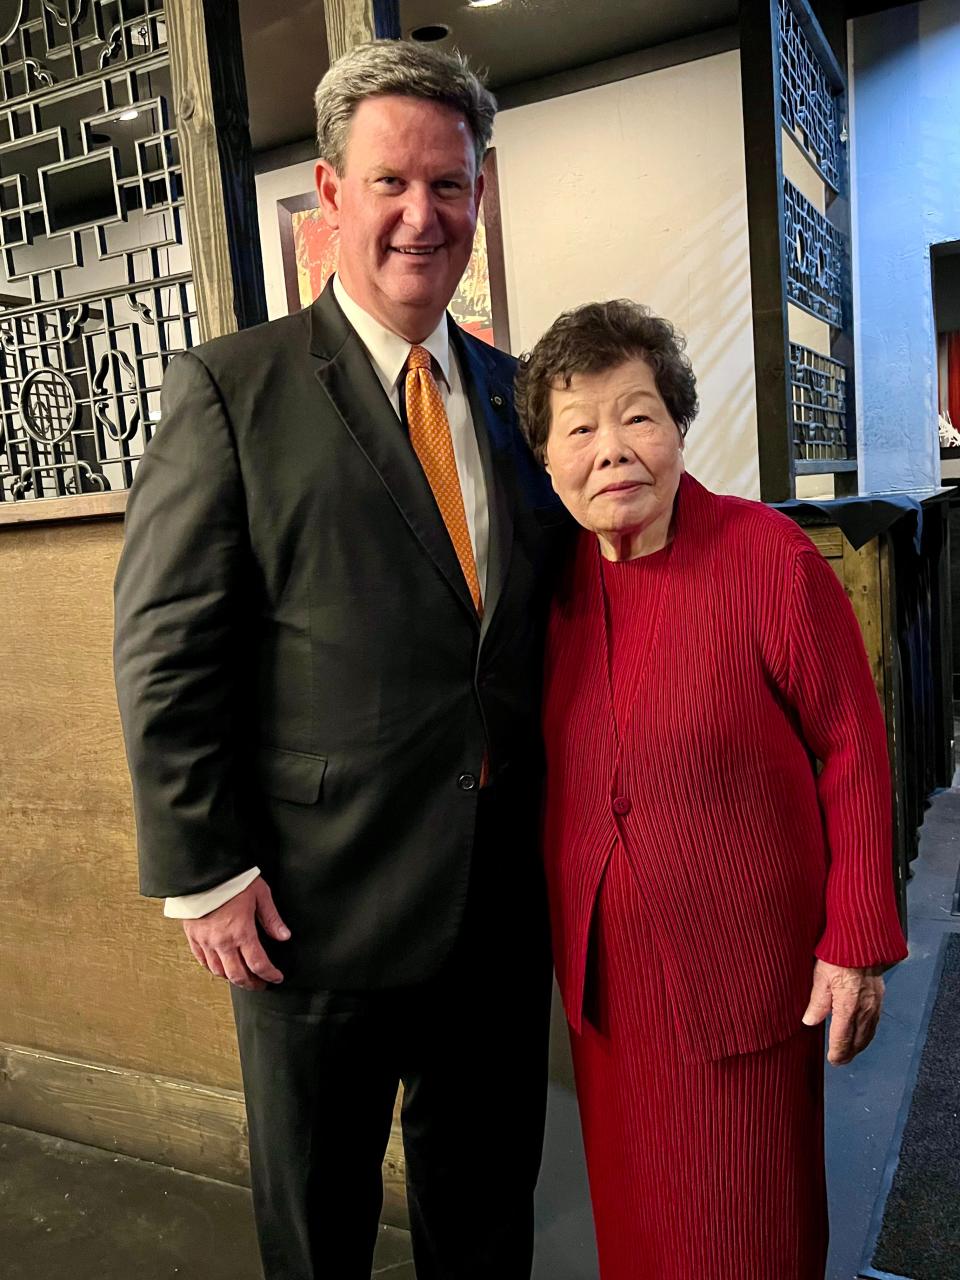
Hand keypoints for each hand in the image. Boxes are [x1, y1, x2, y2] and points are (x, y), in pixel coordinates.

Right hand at [183, 876, 289, 990]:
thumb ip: (271, 918)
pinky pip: (202, 961)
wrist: (203, 871)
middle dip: (252, 984)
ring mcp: (205, 941)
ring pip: (219, 972)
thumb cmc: (232, 880)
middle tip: (261, 984)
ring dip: (233, 978)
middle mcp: (222, 942)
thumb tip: (284, 936)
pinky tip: (221, 967)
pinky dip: (213, 968)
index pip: (258, 964)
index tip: (277, 978)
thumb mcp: (260, 894)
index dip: (270, 975)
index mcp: (241, 932)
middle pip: (238, 975)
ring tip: (243, 977)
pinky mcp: (193, 936)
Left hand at [802, 958, 884, 1064]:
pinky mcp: (879, 998)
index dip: (838, 1052)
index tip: (833, 1060)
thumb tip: (809, 1022)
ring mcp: (875, 1005)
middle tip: (839, 1061)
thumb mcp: (821, 977)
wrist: (862, 942)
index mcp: (848, 1006)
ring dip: (859, 1046)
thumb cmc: (839, 956)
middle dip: (848, 1053)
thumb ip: (817, 1002)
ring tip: (850, 1052)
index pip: (842, 1038)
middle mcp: (865, 1009)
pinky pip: (875, 1023)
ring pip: (868, 1034)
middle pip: (858, 1040)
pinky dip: (868, 1034)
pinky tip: (863, 1034)